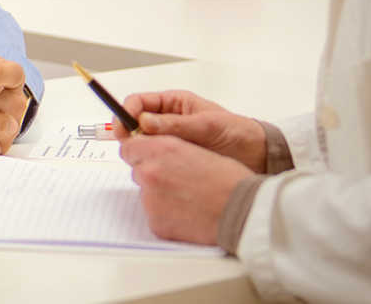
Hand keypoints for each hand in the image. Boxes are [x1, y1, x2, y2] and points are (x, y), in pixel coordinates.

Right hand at [111, 89, 265, 172]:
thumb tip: (143, 122)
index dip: (126, 113)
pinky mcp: (175, 159)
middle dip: (129, 134)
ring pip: (142, 144)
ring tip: (150, 160)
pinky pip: (155, 160)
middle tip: (131, 148)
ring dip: (141, 151)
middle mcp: (167, 120)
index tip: (123, 127)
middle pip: (134, 124)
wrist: (257, 155)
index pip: (138, 103)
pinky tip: (159, 170)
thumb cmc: (235, 132)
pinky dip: (152, 164)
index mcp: (173, 103)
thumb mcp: (206, 125)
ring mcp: (170, 140)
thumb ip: (175, 124)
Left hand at [120, 134, 252, 244]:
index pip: (129, 147)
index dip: (139, 152)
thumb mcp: (194, 148)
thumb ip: (166, 147)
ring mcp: (150, 200)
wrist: (242, 210)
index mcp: (160, 149)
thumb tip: (150, 150)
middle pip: (137, 171)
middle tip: (176, 179)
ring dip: (159, 194)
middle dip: (151, 173)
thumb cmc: (227, 179)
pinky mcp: (156, 222)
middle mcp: (150, 172)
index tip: (146, 156)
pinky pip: (154, 215)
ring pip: (145, 194)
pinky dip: (166, 214)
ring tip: (187, 198)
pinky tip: (188, 212)